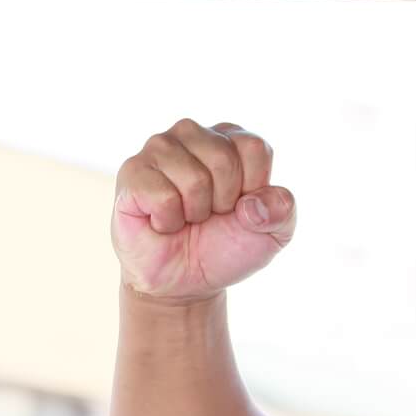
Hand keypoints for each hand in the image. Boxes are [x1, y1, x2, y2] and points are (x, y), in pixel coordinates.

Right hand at [112, 119, 296, 302]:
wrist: (184, 281)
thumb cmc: (225, 248)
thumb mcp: (272, 233)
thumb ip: (282, 210)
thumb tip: (252, 205)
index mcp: (230, 139)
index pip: (255, 149)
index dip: (251, 190)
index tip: (237, 208)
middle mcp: (193, 134)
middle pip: (223, 159)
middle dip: (222, 202)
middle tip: (207, 215)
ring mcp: (159, 149)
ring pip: (194, 177)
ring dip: (195, 212)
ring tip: (185, 217)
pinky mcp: (132, 172)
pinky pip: (162, 195)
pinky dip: (168, 220)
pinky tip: (161, 222)